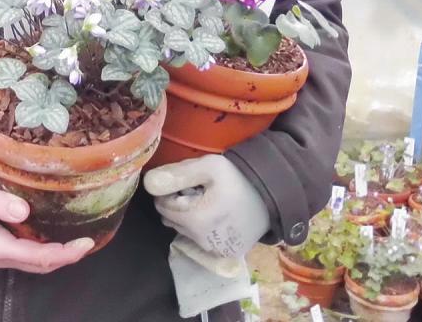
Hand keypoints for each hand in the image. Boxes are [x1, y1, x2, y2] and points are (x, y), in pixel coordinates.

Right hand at [0, 168, 93, 273]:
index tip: (84, 244)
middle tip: (89, 243)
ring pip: (35, 261)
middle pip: (38, 264)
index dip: (61, 253)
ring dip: (58, 254)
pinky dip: (47, 248)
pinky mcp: (1, 246)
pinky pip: (29, 253)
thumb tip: (24, 212)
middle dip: (65, 256)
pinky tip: (60, 235)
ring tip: (81, 241)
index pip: (34, 255)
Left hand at [143, 154, 269, 258]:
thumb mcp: (209, 167)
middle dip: (178, 203)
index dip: (171, 190)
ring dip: (189, 214)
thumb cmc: (240, 179)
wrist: (273, 197)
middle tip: (199, 190)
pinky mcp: (223, 253)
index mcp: (195, 220)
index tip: (188, 182)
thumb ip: (176, 174)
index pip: (162, 205)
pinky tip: (217, 212)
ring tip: (209, 200)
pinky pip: (199, 238)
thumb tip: (148, 182)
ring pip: (183, 229)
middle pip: (171, 218)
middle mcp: (201, 241)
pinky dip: (201, 225)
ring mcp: (213, 250)